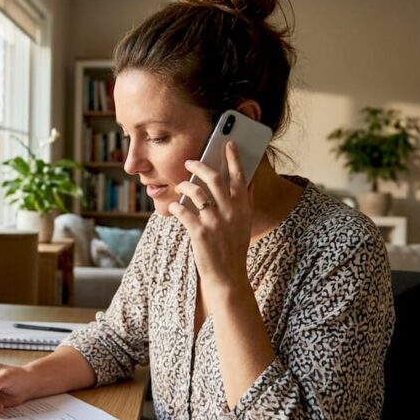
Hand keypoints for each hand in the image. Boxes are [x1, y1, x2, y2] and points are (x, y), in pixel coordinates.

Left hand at [170, 141, 252, 291]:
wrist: (228, 276)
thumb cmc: (233, 247)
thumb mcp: (243, 223)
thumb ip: (244, 203)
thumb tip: (246, 181)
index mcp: (243, 208)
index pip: (240, 176)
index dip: (233, 158)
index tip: (228, 143)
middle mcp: (231, 212)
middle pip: (215, 179)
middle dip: (200, 166)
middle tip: (189, 162)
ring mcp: (215, 222)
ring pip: (197, 192)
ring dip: (185, 186)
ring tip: (180, 186)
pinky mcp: (200, 233)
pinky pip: (183, 211)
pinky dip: (175, 206)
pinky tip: (173, 206)